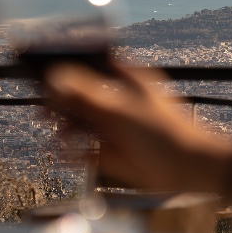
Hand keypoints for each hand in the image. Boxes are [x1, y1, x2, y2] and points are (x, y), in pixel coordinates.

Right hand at [45, 63, 231, 196]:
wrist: (191, 170)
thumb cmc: (165, 133)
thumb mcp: (121, 109)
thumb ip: (85, 94)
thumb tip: (53, 77)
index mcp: (125, 77)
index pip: (89, 62)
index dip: (65, 64)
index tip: (40, 68)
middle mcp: (118, 98)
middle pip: (79, 94)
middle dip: (60, 102)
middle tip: (43, 108)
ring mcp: (115, 125)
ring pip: (80, 122)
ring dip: (65, 127)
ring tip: (57, 133)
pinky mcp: (114, 150)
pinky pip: (86, 148)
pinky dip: (73, 150)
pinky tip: (64, 152)